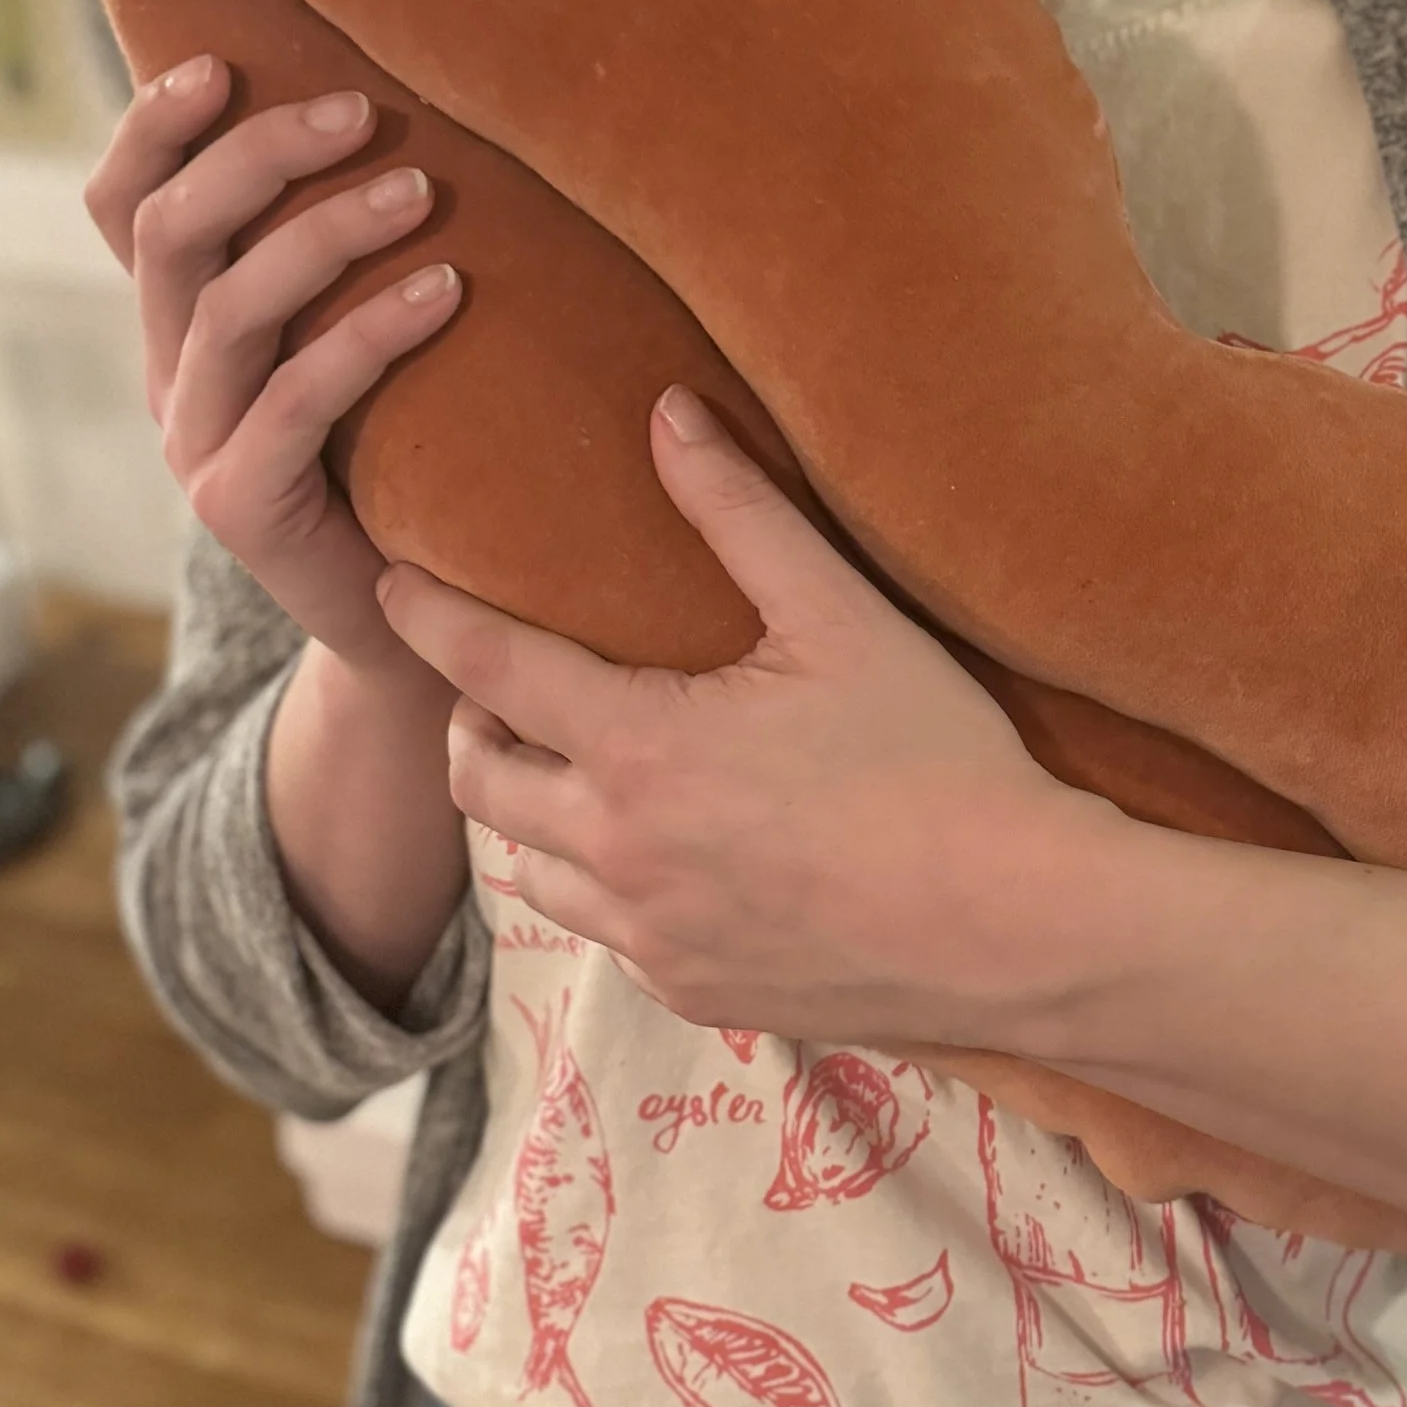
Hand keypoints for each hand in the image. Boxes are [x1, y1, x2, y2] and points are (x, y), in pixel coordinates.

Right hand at [82, 56, 462, 674]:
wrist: (411, 620)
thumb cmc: (406, 459)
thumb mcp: (364, 344)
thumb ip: (355, 261)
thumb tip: (419, 119)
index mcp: (182, 328)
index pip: (126, 208)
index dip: (152, 129)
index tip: (224, 60)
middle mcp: (172, 378)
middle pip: (173, 235)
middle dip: (259, 154)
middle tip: (363, 107)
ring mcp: (196, 447)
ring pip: (231, 309)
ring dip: (326, 232)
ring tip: (421, 188)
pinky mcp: (239, 508)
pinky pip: (296, 401)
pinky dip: (372, 333)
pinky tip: (449, 291)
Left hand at [374, 385, 1090, 1050]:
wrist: (1015, 925)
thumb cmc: (937, 758)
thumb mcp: (840, 615)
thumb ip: (739, 511)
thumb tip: (667, 411)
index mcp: (638, 749)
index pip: (488, 669)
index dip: (429, 618)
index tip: (391, 585)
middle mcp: (621, 852)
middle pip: (481, 784)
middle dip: (470, 726)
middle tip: (499, 685)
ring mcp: (654, 937)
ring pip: (530, 872)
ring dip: (531, 814)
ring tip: (570, 768)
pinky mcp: (698, 994)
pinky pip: (607, 937)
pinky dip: (603, 887)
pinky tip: (658, 855)